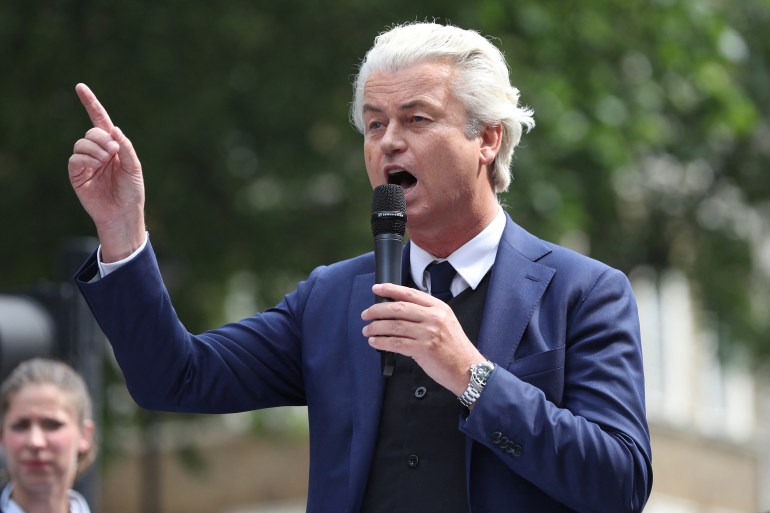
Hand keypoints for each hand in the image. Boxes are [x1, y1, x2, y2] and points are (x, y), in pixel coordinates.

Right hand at [68, 83, 145, 261]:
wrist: (123, 213)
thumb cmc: (132, 191)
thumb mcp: (134, 167)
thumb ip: (126, 147)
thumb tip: (114, 130)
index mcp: (113, 146)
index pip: (100, 121)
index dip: (91, 104)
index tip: (80, 87)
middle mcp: (98, 152)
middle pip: (92, 133)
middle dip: (102, 139)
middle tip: (113, 152)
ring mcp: (87, 162)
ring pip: (81, 144)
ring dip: (95, 150)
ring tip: (106, 162)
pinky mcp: (77, 174)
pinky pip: (75, 158)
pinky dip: (86, 159)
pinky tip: (95, 167)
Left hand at [362, 283, 485, 395]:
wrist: (468, 369)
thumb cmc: (455, 348)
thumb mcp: (446, 323)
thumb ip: (426, 314)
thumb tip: (398, 311)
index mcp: (439, 308)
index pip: (410, 293)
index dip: (390, 289)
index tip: (377, 288)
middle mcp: (434, 318)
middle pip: (398, 308)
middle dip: (377, 310)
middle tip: (366, 314)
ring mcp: (429, 333)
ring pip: (394, 326)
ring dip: (376, 328)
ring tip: (368, 330)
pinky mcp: (423, 350)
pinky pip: (396, 343)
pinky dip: (381, 342)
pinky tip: (375, 342)